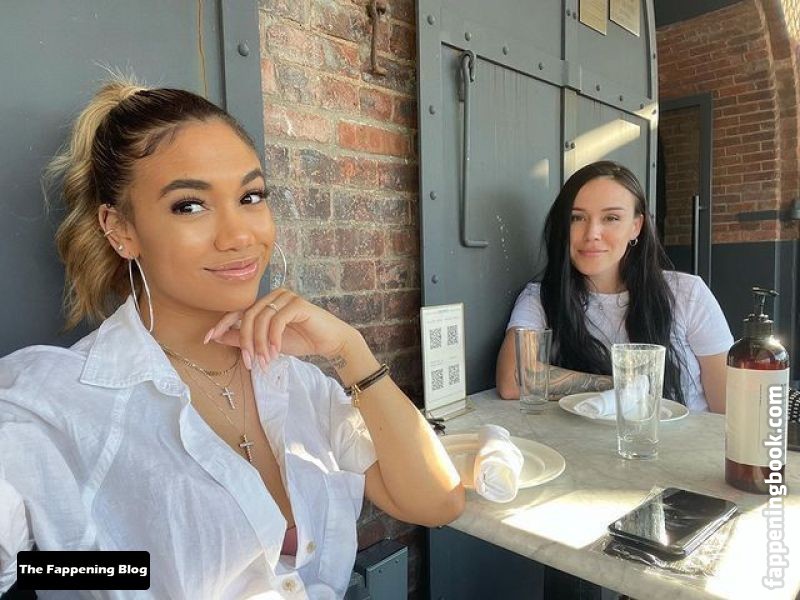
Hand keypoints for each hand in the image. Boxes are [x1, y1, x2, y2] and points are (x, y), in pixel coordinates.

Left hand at [205, 288, 359, 369]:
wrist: (329, 342)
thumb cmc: (300, 340)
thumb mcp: (266, 344)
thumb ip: (243, 338)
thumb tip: (217, 337)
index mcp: (264, 303)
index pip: (238, 311)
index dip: (221, 324)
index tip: (208, 339)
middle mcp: (273, 296)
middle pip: (248, 316)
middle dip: (245, 341)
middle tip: (249, 362)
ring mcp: (286, 297)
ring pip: (261, 319)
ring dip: (260, 343)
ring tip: (265, 361)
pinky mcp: (298, 303)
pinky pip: (277, 320)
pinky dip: (274, 338)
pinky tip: (277, 352)